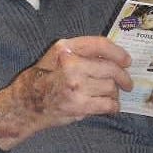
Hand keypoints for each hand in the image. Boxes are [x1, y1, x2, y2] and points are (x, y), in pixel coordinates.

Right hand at [0, 36, 132, 147]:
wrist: (26, 104)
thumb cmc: (42, 79)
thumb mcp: (56, 57)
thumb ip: (80, 53)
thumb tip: (113, 58)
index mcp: (65, 49)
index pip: (100, 45)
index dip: (118, 53)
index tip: (126, 61)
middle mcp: (71, 64)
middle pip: (110, 68)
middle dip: (123, 77)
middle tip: (127, 83)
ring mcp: (75, 85)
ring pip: (110, 87)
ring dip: (115, 93)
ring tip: (111, 96)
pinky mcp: (79, 105)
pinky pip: (107, 104)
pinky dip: (113, 107)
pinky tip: (111, 107)